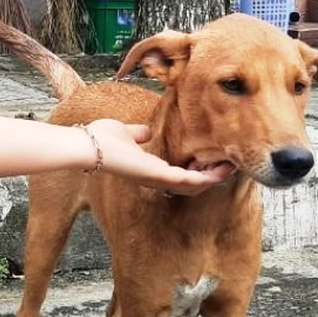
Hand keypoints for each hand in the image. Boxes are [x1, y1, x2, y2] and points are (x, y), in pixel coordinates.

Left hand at [84, 119, 235, 195]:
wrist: (86, 145)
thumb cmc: (100, 139)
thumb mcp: (126, 133)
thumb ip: (139, 134)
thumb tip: (148, 131)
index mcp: (148, 169)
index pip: (177, 174)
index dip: (196, 169)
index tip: (212, 159)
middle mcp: (154, 178)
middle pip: (189, 184)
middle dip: (210, 176)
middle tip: (229, 167)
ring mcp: (156, 179)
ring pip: (192, 185)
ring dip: (213, 178)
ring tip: (231, 168)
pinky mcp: (157, 176)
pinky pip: (187, 181)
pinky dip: (205, 178)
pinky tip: (220, 172)